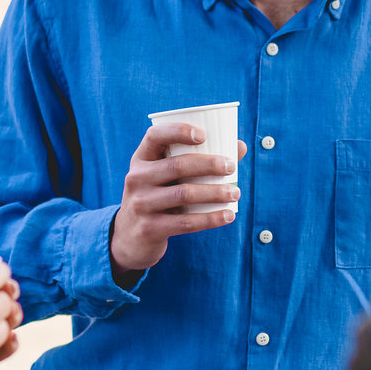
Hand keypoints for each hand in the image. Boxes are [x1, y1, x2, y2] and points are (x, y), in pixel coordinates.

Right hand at [109, 123, 248, 280]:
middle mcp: (137, 178)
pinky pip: (185, 222)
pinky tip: (228, 215)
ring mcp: (141, 204)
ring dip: (214, 192)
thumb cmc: (158, 197)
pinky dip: (210, 218)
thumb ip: (198, 160)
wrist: (129, 238)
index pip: (155, 136)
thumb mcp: (166, 177)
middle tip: (231, 167)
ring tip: (235, 193)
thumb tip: (240, 146)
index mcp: (141, 159)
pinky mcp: (149, 228)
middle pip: (176, 165)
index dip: (179, 131)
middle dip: (208, 164)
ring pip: (183, 194)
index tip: (204, 135)